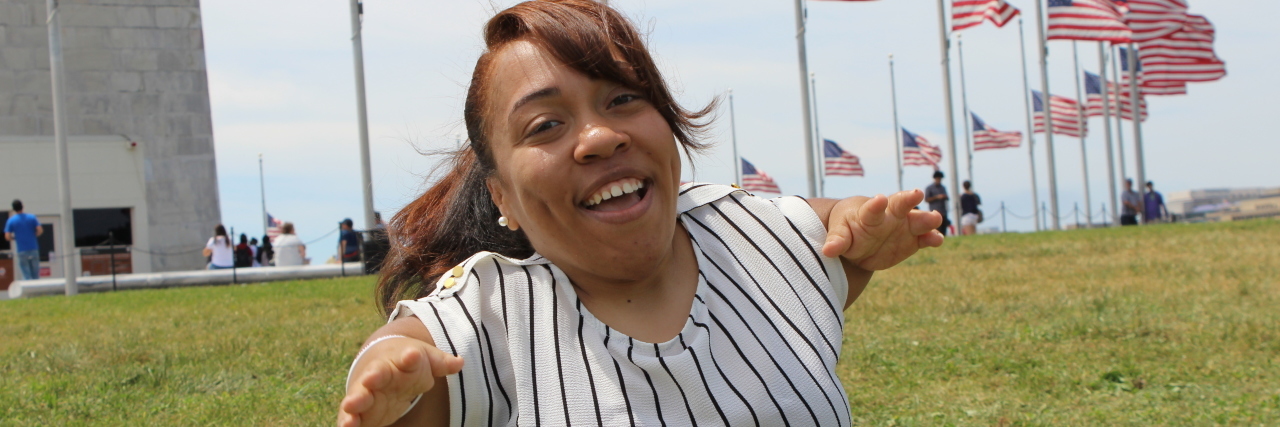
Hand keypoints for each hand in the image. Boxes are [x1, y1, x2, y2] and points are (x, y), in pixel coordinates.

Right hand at [338, 337, 463, 426]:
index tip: (412, 355)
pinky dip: (347, 421)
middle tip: (371, 379)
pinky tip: (346, 426)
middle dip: (374, 377)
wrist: (379, 367)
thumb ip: (441, 363)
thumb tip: (460, 362)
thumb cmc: (408, 364)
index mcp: (400, 361)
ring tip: (351, 406)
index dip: (410, 357)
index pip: (407, 357)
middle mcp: (380, 374)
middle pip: (377, 375)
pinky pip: (349, 416)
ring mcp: (367, 392)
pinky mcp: (358, 410)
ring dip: (355, 401)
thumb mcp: (426, 360)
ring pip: (359, 396)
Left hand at [821, 189, 943, 270]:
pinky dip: (932, 238)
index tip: (880, 199)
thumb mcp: (839, 234)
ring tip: (935, 219)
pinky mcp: (912, 241)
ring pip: (917, 221)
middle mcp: (889, 216)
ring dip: (926, 220)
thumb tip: (828, 251)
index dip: (876, 205)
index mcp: (869, 212)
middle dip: (908, 199)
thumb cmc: (846, 229)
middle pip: (900, 205)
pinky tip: (937, 240)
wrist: (858, 236)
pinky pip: (924, 239)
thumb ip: (837, 241)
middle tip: (916, 194)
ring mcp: (903, 227)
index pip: (872, 207)